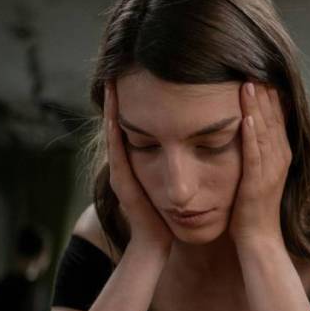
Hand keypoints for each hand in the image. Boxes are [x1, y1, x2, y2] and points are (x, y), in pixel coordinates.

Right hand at [104, 83, 172, 254]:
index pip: (137, 122)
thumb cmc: (169, 214)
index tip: (144, 73)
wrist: (156, 244)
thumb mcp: (175, 178)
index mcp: (142, 159)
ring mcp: (121, 171)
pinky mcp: (121, 182)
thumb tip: (196, 137)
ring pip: (115, 132)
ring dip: (113, 107)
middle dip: (121, 96)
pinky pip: (116, 152)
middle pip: (122, 121)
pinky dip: (114, 132)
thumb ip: (178, 159)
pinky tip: (114, 113)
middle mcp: (127, 162)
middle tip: (121, 67)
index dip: (139, 99)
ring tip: (114, 79)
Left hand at [229, 82, 291, 248]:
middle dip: (264, 92)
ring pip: (264, 132)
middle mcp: (280, 158)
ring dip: (257, 107)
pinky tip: (246, 118)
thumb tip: (246, 126)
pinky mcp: (258, 183)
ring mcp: (271, 171)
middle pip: (273, 118)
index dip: (269, 93)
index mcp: (281, 154)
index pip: (277, 116)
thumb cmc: (253, 207)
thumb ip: (257, 150)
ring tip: (248, 83)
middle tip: (254, 65)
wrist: (259, 239)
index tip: (258, 70)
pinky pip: (255, 155)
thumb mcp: (257, 172)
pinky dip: (252, 136)